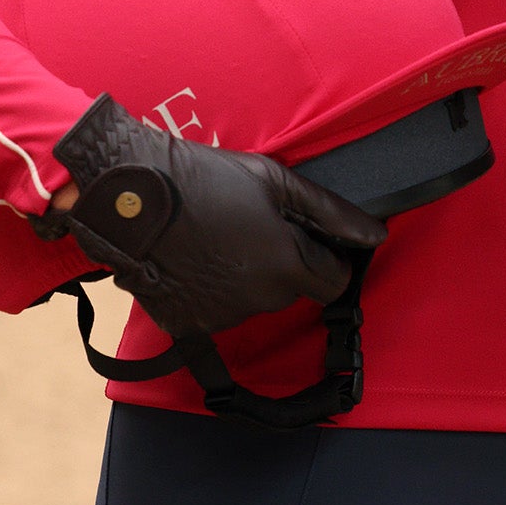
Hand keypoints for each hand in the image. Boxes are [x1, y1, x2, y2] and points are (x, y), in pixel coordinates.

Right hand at [37, 95, 385, 339]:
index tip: (310, 236)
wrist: (130, 195)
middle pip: (292, 289)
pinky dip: (211, 290)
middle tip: (254, 222)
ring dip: (246, 275)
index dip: (329, 257)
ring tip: (218, 233)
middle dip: (285, 261)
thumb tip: (375, 234)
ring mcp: (221, 318)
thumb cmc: (206, 178)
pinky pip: (215, 312)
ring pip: (253, 300)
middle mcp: (259, 301)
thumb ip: (330, 212)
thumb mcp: (273, 180)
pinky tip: (195, 258)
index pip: (334, 282)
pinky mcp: (187, 326)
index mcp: (287, 266)